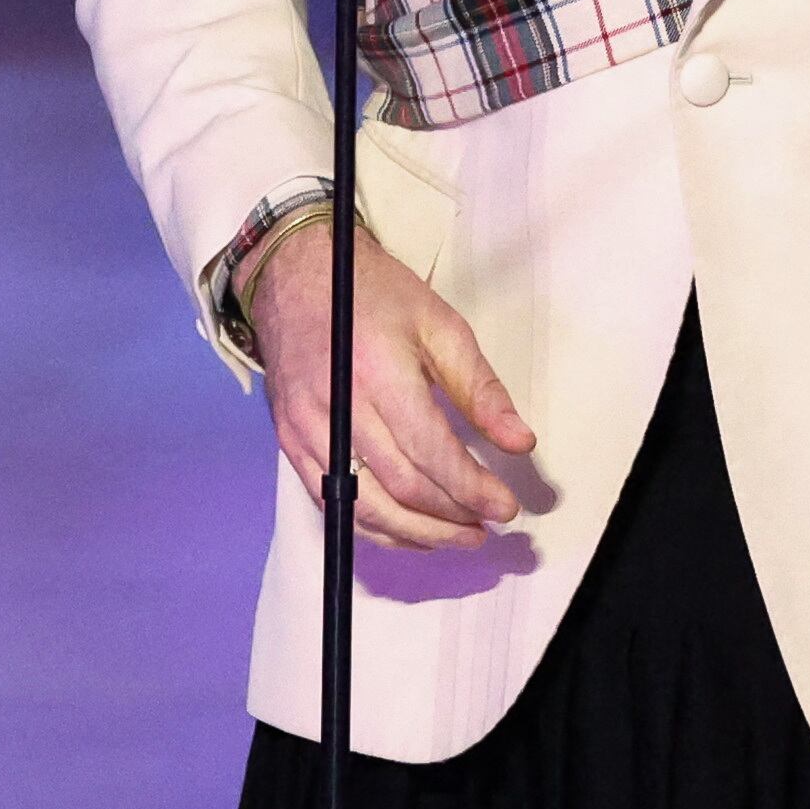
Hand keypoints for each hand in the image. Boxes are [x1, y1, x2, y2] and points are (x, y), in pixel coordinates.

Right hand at [243, 216, 537, 550]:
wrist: (295, 272)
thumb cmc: (372, 293)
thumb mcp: (440, 325)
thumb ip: (481, 389)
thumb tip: (519, 443)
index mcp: (379, 371)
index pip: (431, 452)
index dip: (473, 489)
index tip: (505, 507)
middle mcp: (338, 405)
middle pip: (401, 486)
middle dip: (452, 515)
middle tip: (488, 524)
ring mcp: (306, 427)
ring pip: (365, 506)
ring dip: (418, 533)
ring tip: (458, 536)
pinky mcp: (290, 441)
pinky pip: (333, 501)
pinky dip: (375, 527)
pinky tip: (410, 532)